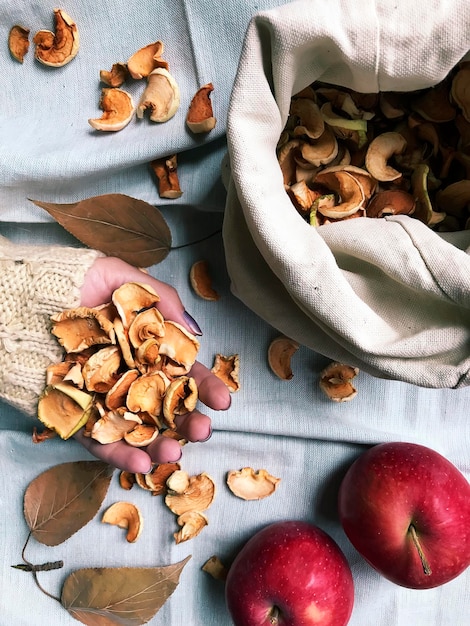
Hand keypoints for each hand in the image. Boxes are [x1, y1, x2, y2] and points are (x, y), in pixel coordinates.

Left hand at [76, 257, 230, 472]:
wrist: (24, 299)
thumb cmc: (75, 283)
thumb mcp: (125, 279)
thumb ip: (165, 302)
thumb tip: (198, 332)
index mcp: (145, 349)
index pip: (181, 372)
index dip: (204, 386)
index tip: (223, 401)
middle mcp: (128, 377)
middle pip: (164, 406)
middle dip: (188, 420)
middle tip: (203, 430)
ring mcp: (102, 400)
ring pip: (137, 428)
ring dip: (159, 445)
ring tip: (176, 454)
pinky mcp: (75, 417)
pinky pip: (99, 441)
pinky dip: (119, 455)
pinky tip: (141, 463)